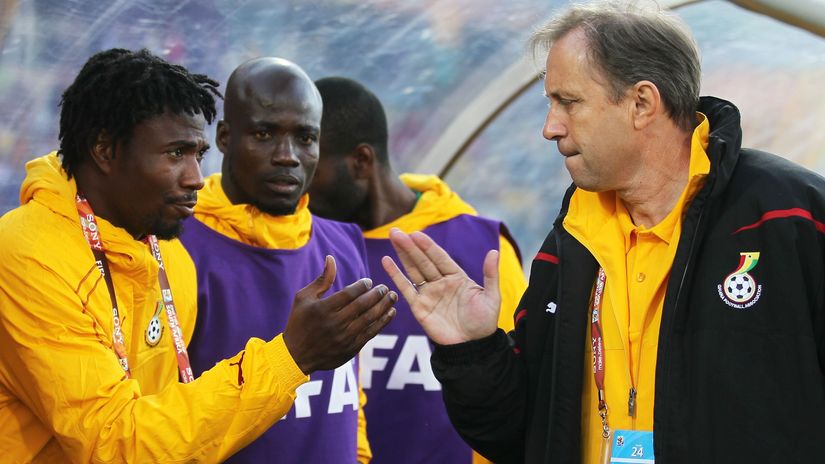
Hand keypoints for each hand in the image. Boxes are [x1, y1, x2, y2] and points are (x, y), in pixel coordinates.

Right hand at [283, 255, 396, 373]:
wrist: (296, 355)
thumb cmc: (299, 322)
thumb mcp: (303, 298)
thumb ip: (322, 280)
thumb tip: (331, 258)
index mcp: (322, 309)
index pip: (349, 294)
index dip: (362, 286)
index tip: (369, 281)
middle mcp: (334, 323)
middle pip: (362, 305)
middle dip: (377, 294)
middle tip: (385, 287)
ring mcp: (344, 337)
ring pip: (369, 319)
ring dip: (384, 306)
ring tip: (393, 296)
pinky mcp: (351, 348)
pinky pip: (371, 333)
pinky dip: (383, 322)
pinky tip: (390, 312)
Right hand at [381, 228, 499, 344]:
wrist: (472, 347)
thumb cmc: (484, 322)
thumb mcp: (491, 297)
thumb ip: (490, 274)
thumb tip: (493, 251)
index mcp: (456, 277)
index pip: (439, 257)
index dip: (427, 246)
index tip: (416, 234)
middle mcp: (440, 282)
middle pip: (422, 261)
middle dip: (410, 246)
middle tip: (396, 231)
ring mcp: (428, 294)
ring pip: (413, 270)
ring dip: (402, 254)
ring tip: (392, 238)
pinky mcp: (419, 307)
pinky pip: (405, 289)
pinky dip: (396, 275)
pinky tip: (386, 261)